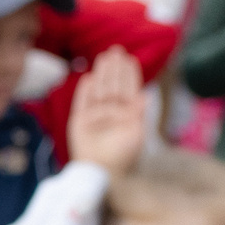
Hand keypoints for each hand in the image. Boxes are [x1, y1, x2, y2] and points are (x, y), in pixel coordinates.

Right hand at [67, 46, 148, 175]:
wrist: (104, 173)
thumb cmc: (124, 156)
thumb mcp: (137, 134)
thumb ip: (139, 114)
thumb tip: (145, 96)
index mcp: (127, 113)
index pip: (128, 89)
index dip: (129, 74)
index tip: (129, 59)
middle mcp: (111, 111)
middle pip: (113, 85)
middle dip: (115, 68)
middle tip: (116, 50)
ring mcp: (95, 116)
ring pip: (99, 90)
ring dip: (102, 74)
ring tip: (104, 58)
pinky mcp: (79, 123)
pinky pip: (82, 103)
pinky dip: (85, 92)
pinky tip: (89, 78)